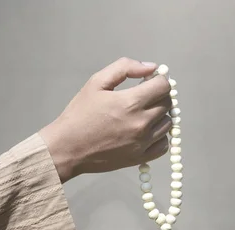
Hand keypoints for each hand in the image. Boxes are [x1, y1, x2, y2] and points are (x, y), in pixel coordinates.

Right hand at [39, 57, 172, 181]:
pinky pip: (163, 145)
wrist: (67, 148)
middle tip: (143, 96)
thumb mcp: (96, 82)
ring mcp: (142, 143)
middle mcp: (141, 123)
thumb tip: (150, 67)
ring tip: (143, 114)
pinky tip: (146, 131)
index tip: (150, 81)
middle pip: (167, 103)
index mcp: (131, 102)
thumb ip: (125, 68)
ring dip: (160, 115)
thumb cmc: (79, 114)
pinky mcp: (140, 157)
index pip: (164, 86)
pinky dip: (159, 136)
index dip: (159, 80)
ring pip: (168, 123)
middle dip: (159, 96)